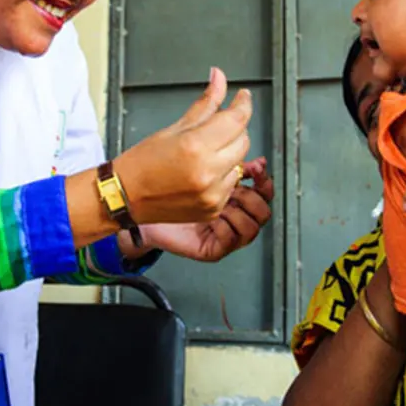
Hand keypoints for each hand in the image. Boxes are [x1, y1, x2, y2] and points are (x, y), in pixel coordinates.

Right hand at [114, 67, 251, 224]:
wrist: (124, 197)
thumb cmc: (141, 163)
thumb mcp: (173, 128)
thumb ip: (205, 104)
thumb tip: (219, 79)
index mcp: (195, 147)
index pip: (236, 120)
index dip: (243, 105)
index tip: (243, 98)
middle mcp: (207, 172)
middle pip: (243, 140)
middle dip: (234, 129)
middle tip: (217, 126)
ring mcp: (212, 194)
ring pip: (240, 163)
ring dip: (229, 153)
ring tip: (204, 153)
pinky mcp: (213, 209)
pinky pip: (231, 184)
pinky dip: (223, 174)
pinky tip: (203, 172)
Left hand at [140, 157, 272, 261]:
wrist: (142, 207)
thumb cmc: (169, 188)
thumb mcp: (201, 167)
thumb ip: (226, 161)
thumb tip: (253, 156)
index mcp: (234, 198)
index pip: (263, 192)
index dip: (264, 181)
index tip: (258, 167)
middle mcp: (233, 218)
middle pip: (263, 212)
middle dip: (252, 196)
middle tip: (234, 187)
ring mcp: (225, 236)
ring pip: (252, 228)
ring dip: (238, 212)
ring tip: (222, 203)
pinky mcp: (213, 249)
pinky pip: (230, 240)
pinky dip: (223, 227)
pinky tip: (212, 218)